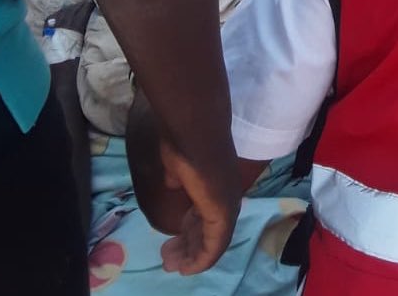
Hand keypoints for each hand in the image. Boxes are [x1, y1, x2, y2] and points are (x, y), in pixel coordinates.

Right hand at [157, 138, 242, 274]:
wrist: (195, 128)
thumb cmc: (185, 141)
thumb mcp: (178, 164)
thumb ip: (179, 177)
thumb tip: (175, 182)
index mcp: (218, 182)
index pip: (208, 212)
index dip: (191, 229)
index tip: (174, 241)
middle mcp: (228, 194)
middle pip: (210, 230)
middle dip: (189, 245)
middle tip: (169, 258)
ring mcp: (227, 203)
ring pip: (212, 241)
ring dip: (191, 255)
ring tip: (171, 264)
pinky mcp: (222, 212)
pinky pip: (214, 245)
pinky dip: (200, 259)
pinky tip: (186, 268)